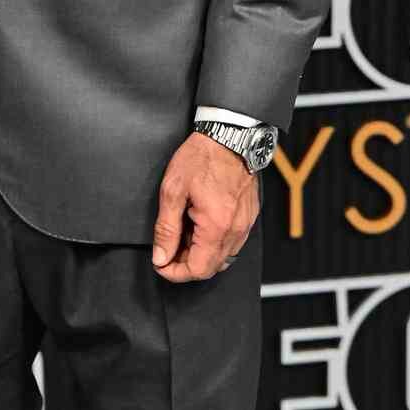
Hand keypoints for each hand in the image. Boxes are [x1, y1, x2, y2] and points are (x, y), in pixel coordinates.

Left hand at [151, 132, 258, 284]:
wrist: (230, 137)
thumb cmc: (202, 158)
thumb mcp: (172, 191)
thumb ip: (166, 229)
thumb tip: (160, 256)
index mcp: (216, 226)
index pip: (197, 270)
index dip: (175, 273)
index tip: (160, 263)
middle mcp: (235, 230)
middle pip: (210, 268)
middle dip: (185, 265)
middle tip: (167, 249)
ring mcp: (245, 225)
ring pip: (222, 258)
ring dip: (200, 255)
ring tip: (182, 234)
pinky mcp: (248, 217)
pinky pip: (232, 243)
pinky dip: (213, 243)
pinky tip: (199, 226)